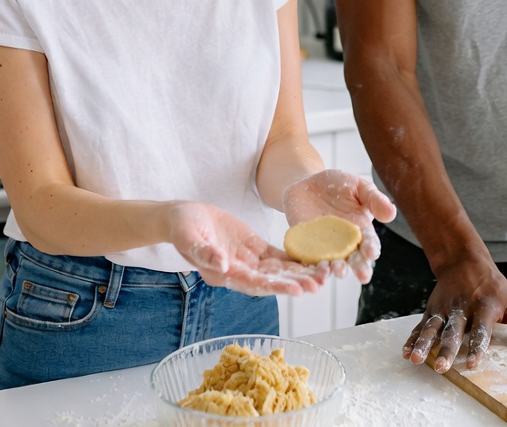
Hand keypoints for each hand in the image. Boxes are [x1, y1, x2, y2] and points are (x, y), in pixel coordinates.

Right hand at [169, 201, 328, 295]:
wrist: (183, 217)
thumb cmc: (182, 228)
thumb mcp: (187, 237)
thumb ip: (204, 252)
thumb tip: (221, 265)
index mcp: (223, 274)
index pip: (254, 283)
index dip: (276, 287)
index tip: (297, 290)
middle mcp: (239, 272)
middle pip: (272, 281)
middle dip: (296, 283)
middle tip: (320, 285)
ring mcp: (248, 261)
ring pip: (278, 270)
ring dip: (300, 273)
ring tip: (324, 275)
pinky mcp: (255, 248)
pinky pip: (277, 256)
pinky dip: (294, 259)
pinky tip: (312, 259)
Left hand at [282, 169, 395, 282]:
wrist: (307, 184)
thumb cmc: (336, 185)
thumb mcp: (358, 187)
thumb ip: (374, 199)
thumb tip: (392, 213)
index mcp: (361, 231)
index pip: (369, 243)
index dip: (372, 248)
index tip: (372, 252)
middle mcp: (345, 244)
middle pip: (355, 259)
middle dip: (360, 267)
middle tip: (363, 275)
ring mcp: (325, 248)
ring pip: (333, 264)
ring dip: (337, 270)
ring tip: (339, 272)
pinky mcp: (306, 249)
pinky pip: (310, 262)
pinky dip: (311, 270)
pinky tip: (314, 273)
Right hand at [405, 250, 506, 372]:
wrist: (464, 259)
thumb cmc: (492, 285)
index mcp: (484, 307)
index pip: (481, 330)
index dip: (477, 348)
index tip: (473, 364)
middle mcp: (462, 308)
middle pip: (453, 331)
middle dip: (447, 350)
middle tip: (442, 367)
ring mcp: (444, 309)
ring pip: (433, 328)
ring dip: (424, 344)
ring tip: (417, 359)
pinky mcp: (432, 309)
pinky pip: (421, 326)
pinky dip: (413, 339)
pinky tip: (407, 352)